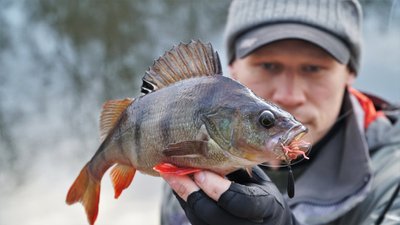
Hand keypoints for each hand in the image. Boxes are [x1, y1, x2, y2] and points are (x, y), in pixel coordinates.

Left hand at [161, 167, 294, 224]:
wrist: (267, 219)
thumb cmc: (261, 192)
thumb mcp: (257, 178)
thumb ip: (237, 168)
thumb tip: (208, 150)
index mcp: (265, 208)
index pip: (241, 202)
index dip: (218, 188)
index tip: (200, 172)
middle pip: (213, 214)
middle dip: (191, 191)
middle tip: (175, 171)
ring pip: (199, 219)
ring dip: (182, 194)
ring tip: (168, 173)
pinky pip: (194, 218)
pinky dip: (183, 199)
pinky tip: (175, 182)